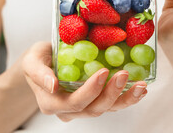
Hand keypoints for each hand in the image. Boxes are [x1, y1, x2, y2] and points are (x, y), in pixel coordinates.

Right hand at [22, 42, 146, 121]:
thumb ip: (38, 72)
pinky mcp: (95, 101)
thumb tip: (52, 85)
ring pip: (106, 109)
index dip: (90, 91)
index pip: (74, 103)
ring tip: (141, 86)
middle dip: (111, 93)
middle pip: (93, 109)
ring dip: (125, 99)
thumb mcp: (32, 61)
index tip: (103, 71)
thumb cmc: (38, 61)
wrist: (44, 64)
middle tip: (124, 74)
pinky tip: (139, 88)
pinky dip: (127, 97)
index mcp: (52, 103)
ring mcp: (83, 108)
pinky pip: (112, 103)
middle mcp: (69, 110)